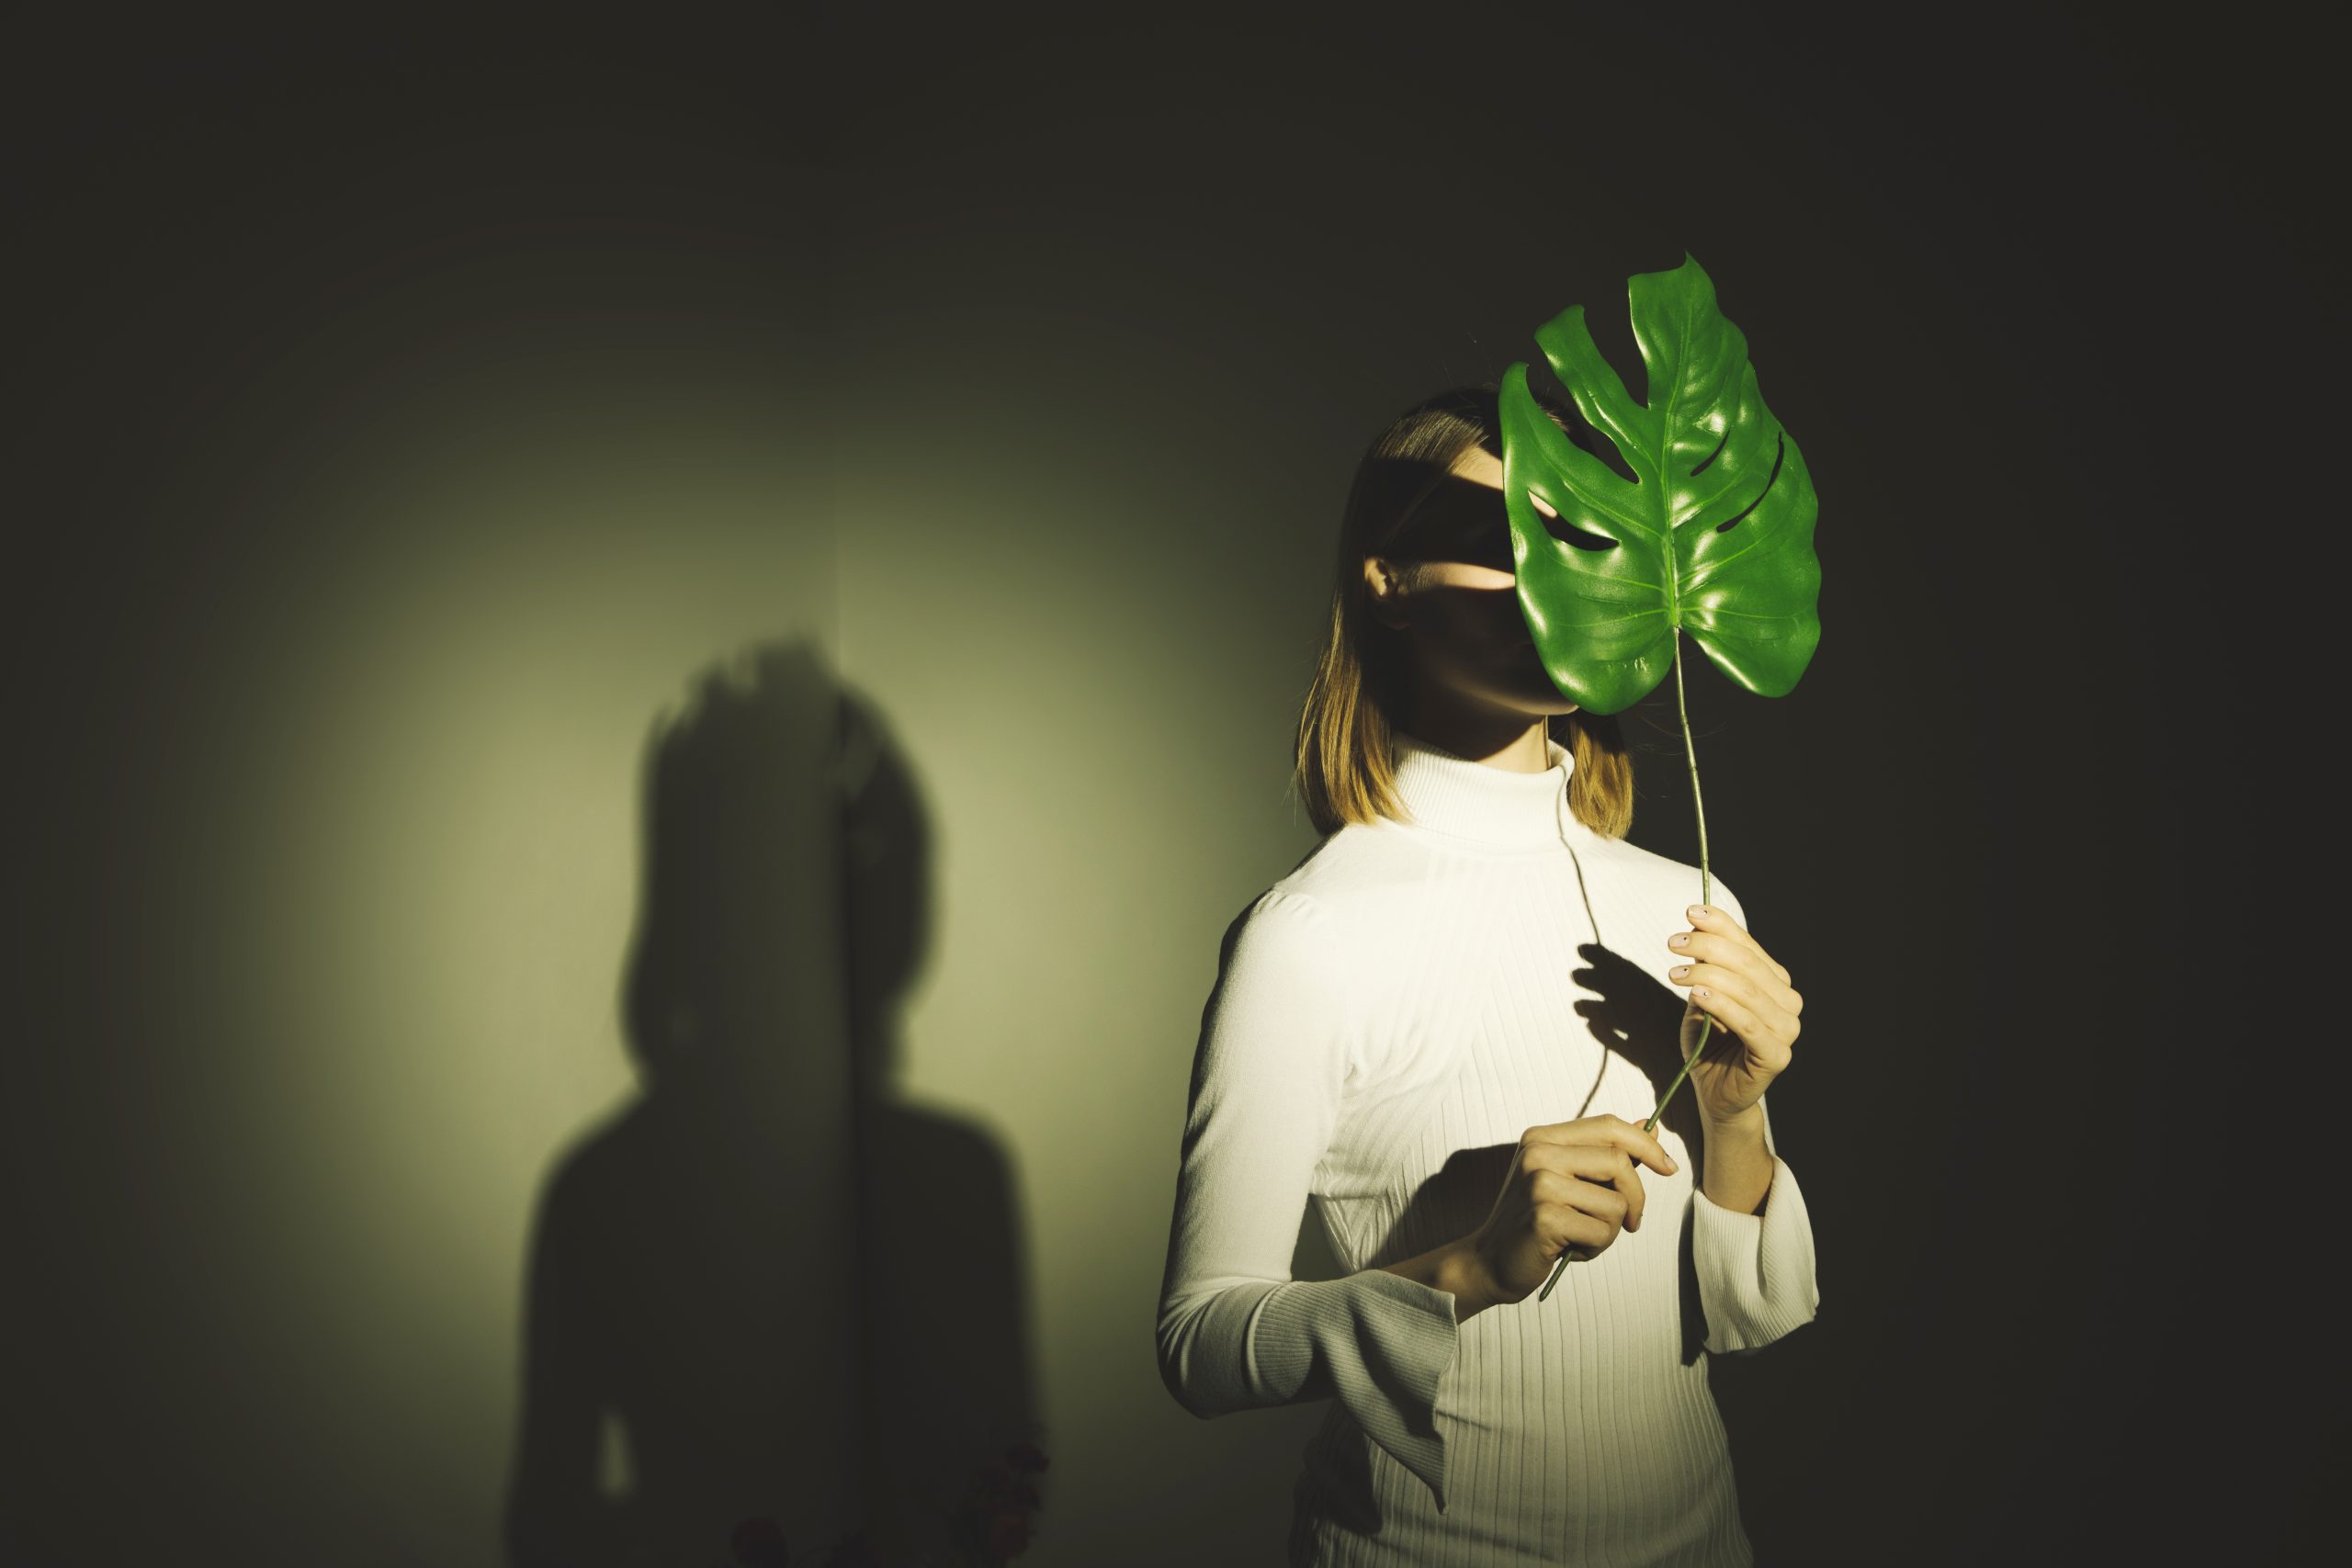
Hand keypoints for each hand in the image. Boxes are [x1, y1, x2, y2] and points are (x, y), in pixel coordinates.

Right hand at [1464, 1115, 1679, 1306]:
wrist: (1490, 1261)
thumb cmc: (1537, 1222)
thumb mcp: (1569, 1181)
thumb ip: (1604, 1154)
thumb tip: (1650, 1128)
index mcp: (1542, 1137)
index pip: (1609, 1125)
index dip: (1646, 1145)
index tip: (1668, 1168)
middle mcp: (1537, 1152)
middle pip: (1619, 1160)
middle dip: (1637, 1197)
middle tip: (1631, 1222)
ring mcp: (1539, 1183)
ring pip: (1616, 1202)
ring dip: (1612, 1229)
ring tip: (1584, 1237)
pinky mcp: (1544, 1216)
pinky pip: (1603, 1231)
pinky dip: (1597, 1248)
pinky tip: (1571, 1249)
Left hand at [1666, 903, 1802, 1124]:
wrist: (1715, 1092)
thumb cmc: (1709, 1043)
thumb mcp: (1701, 998)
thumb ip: (1705, 970)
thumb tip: (1695, 933)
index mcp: (1775, 982)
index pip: (1749, 945)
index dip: (1721, 925)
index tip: (1691, 912)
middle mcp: (1788, 1003)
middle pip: (1748, 965)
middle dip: (1709, 947)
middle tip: (1674, 943)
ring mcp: (1787, 1031)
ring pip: (1748, 991)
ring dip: (1708, 976)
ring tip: (1675, 973)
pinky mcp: (1777, 1056)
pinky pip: (1749, 1024)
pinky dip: (1722, 1006)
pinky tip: (1697, 996)